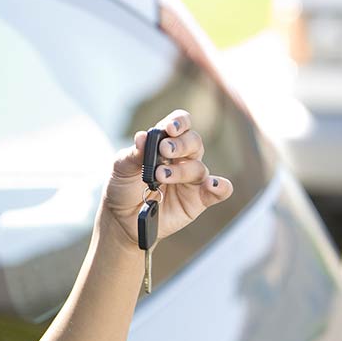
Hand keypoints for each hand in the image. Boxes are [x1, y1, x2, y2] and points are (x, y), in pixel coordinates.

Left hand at [102, 109, 233, 249]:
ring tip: (161, 175)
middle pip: (193, 142)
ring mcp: (191, 179)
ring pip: (198, 167)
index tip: (169, 128)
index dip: (178, 122)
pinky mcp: (198, 199)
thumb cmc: (123, 186)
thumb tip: (141, 137)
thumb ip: (133, 154)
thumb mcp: (121, 168)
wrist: (121, 217)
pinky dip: (220, 187)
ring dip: (182, 170)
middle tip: (164, 150)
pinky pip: (218, 191)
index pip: (179, 125)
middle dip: (180, 145)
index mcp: (165, 143)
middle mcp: (182, 158)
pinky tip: (213, 185)